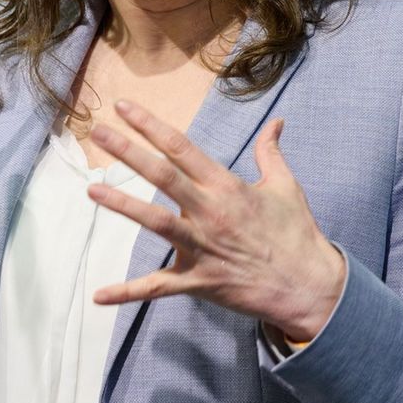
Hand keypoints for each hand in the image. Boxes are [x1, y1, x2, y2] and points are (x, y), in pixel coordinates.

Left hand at [86, 100, 345, 341]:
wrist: (310, 287)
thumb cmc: (297, 234)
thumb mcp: (286, 187)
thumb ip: (271, 152)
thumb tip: (277, 122)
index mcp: (227, 187)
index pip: (182, 148)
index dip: (151, 126)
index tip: (123, 107)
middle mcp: (211, 213)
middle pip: (163, 176)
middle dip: (128, 152)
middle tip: (97, 132)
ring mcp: (203, 247)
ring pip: (156, 222)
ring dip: (122, 205)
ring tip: (92, 189)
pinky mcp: (199, 281)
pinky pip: (158, 287)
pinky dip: (128, 292)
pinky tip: (98, 295)